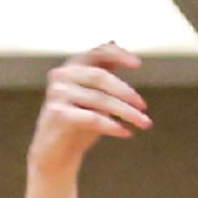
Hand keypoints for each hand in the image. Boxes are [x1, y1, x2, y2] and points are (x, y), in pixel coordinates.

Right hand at [30, 45, 148, 179]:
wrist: (54, 156)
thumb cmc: (77, 124)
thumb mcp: (93, 94)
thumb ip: (102, 71)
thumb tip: (113, 42)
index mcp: (71, 67)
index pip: (97, 52)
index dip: (118, 55)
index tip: (138, 64)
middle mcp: (61, 76)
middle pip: (100, 77)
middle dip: (126, 92)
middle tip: (143, 106)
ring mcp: (57, 94)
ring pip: (99, 99)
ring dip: (126, 112)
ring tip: (143, 123)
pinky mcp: (57, 114)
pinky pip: (92, 118)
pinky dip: (112, 126)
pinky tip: (126, 133)